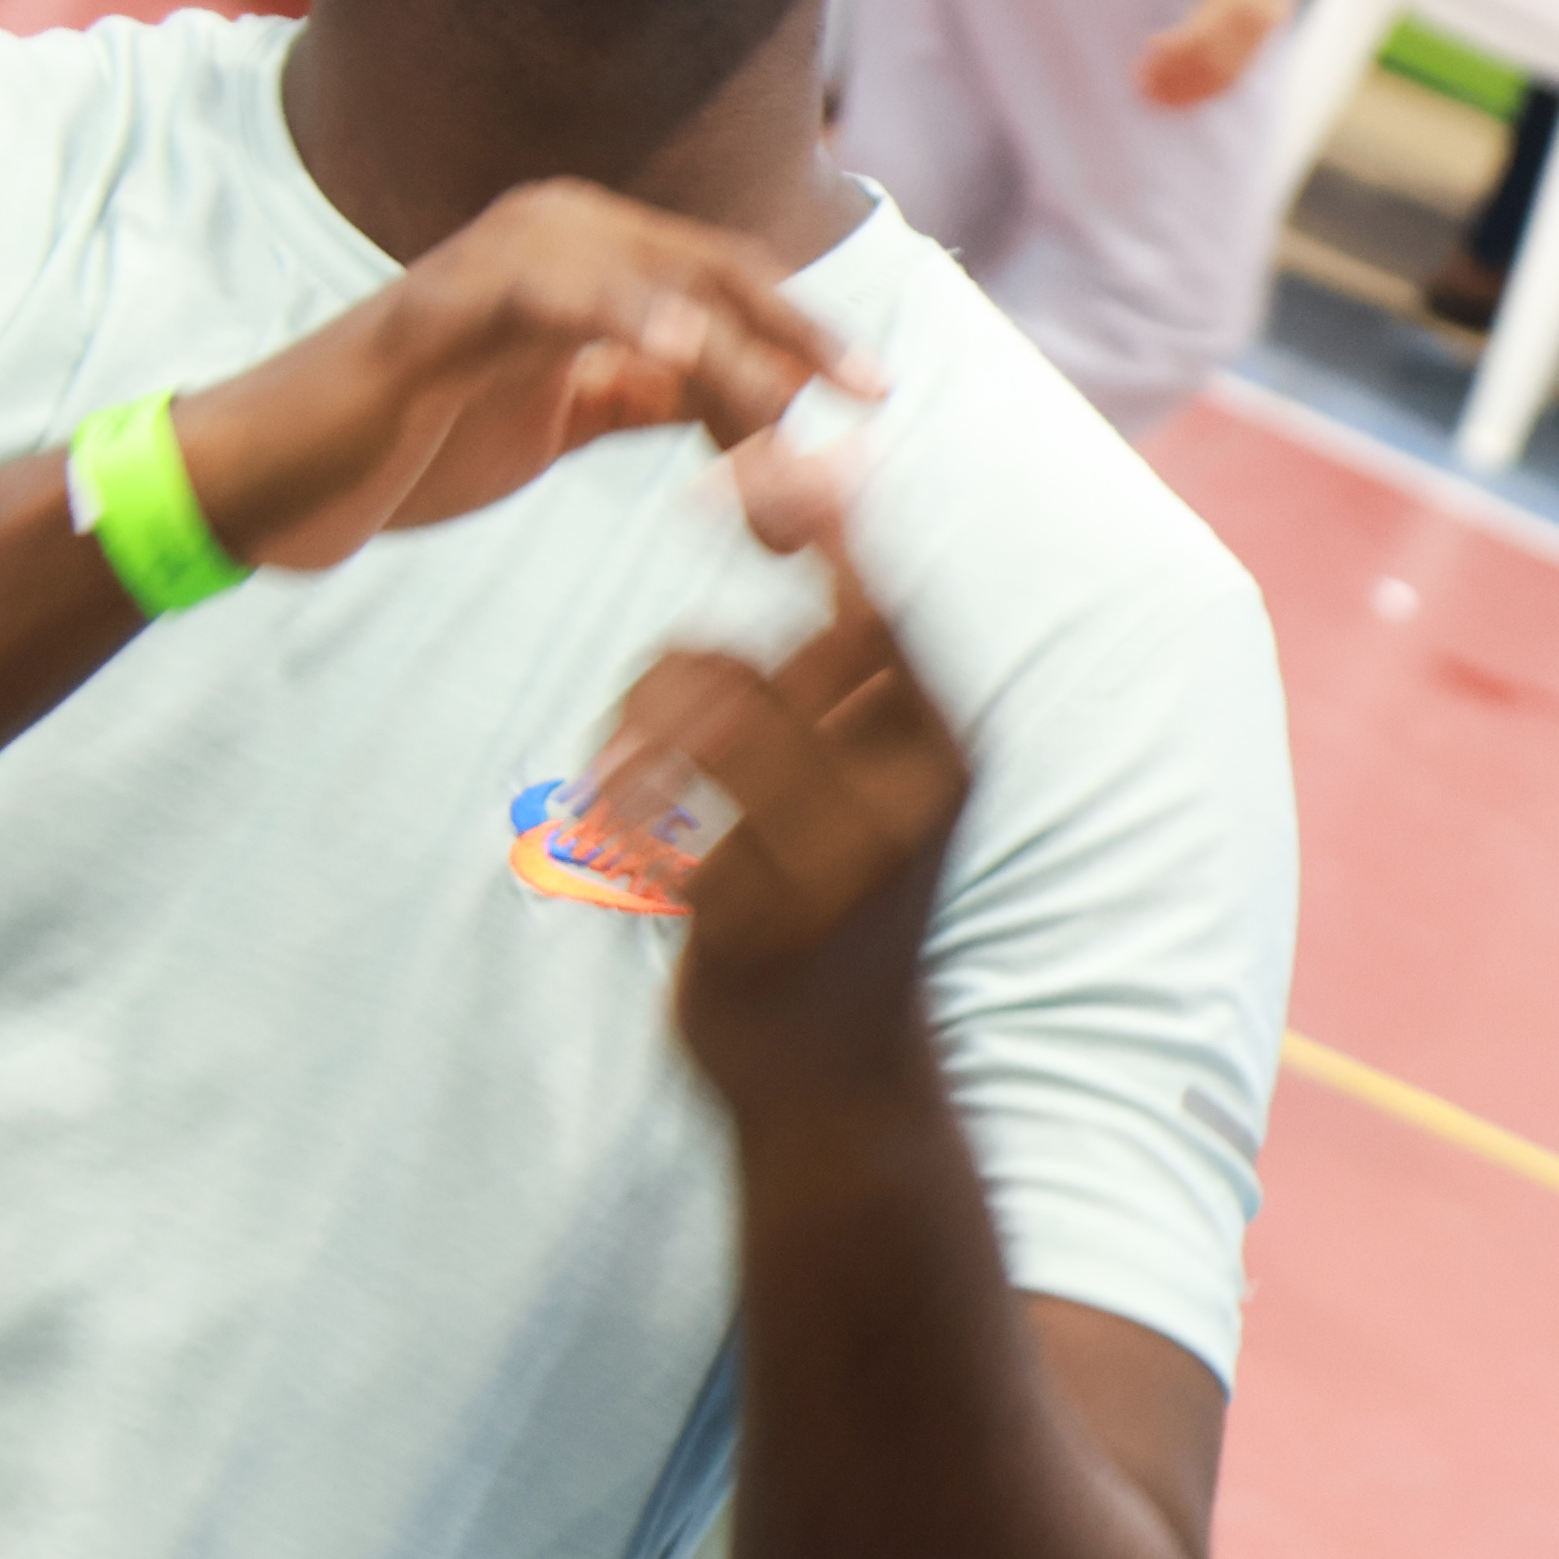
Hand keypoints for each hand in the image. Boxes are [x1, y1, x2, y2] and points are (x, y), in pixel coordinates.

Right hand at [169, 179, 883, 574]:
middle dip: (797, 338)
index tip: (875, 394)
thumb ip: (643, 395)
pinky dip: (624, 322)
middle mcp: (550, 227)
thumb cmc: (412, 442)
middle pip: (711, 270)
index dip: (805, 331)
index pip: (724, 278)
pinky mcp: (441, 309)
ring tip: (792, 426)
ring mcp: (494, 258)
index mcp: (582, 251)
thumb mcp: (558, 419)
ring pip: (654, 287)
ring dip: (733, 360)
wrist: (270, 480)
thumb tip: (749, 403)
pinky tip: (681, 357)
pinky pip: (554, 303)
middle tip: (869, 401)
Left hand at [614, 449, 971, 1115]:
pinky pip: (653, 804)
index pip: (884, 589)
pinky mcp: (757, 923)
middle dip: (679, 668)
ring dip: (634, 734)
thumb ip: (849, 660)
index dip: (817, 507)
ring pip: (701, 708)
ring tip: (619, 788)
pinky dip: (616, 804)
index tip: (742, 475)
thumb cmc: (840, 896)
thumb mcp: (876, 772)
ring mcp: (837, 862)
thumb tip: (821, 474)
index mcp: (943, 743)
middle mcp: (908, 794)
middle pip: (773, 652)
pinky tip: (615, 841)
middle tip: (628, 718)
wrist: (838, 1084)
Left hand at [1134, 0, 1304, 108]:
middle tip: (1140, 83)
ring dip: (1193, 83)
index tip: (1151, 47)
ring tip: (1148, 95)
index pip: (1232, 9)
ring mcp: (1270, 8)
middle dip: (1188, 68)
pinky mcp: (1260, 25)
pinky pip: (1239, 65)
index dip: (1193, 36)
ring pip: (1237, 61)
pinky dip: (1206, 85)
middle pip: (1232, 43)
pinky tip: (1171, 94)